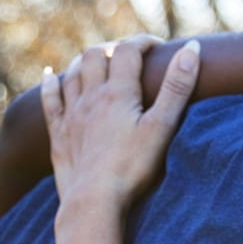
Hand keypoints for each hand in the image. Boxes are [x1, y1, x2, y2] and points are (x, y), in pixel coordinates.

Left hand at [41, 36, 201, 210]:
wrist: (94, 201)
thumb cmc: (133, 167)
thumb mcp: (162, 126)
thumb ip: (177, 87)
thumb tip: (192, 49)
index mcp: (118, 93)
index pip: (128, 51)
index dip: (143, 43)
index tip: (158, 46)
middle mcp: (91, 97)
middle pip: (96, 56)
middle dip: (113, 48)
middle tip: (130, 54)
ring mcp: (72, 114)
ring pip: (73, 74)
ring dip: (86, 61)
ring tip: (98, 60)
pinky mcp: (59, 134)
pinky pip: (50, 100)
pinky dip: (50, 83)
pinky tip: (50, 75)